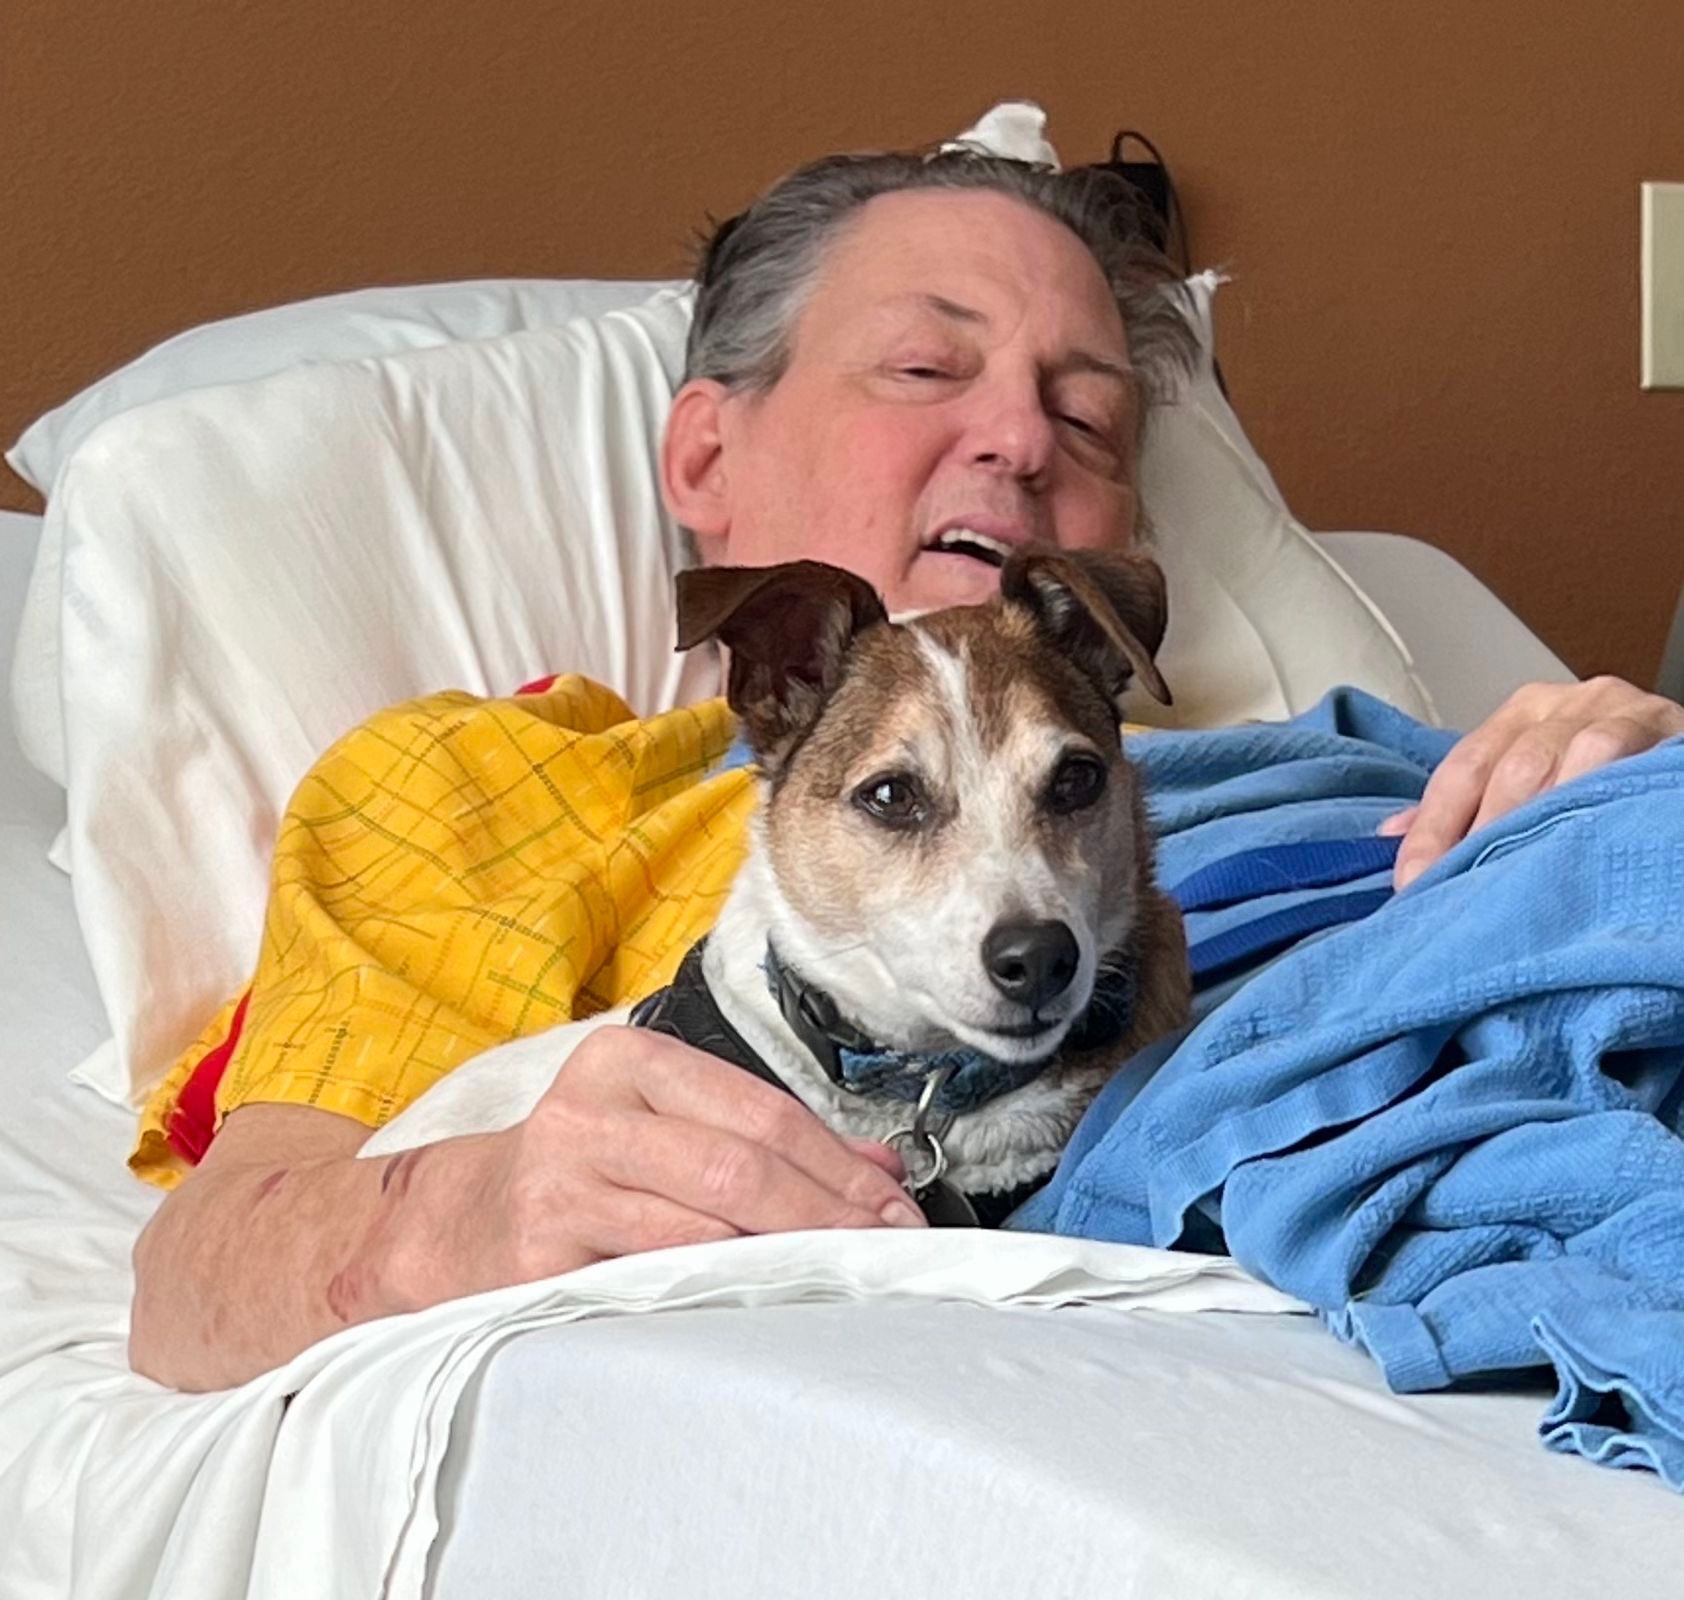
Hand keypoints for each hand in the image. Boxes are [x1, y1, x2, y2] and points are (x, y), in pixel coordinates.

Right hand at [400, 1025, 925, 1305]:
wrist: (454, 1224)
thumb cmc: (578, 1171)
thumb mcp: (664, 1126)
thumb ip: (764, 1138)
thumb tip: (881, 1168)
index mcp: (628, 1061)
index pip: (761, 1110)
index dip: (839, 1166)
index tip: (894, 1208)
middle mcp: (589, 1113)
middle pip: (739, 1166)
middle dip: (828, 1215)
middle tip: (885, 1250)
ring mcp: (560, 1186)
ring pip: (702, 1225)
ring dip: (788, 1259)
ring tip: (841, 1278)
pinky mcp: (540, 1262)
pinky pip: (654, 1281)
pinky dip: (720, 1292)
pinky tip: (760, 1303)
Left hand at [1382, 677, 1683, 889]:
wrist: (1671, 753)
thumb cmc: (1602, 772)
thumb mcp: (1534, 779)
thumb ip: (1470, 804)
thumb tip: (1392, 835)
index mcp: (1520, 715)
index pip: (1461, 769)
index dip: (1432, 829)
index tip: (1411, 882)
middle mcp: (1562, 704)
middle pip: (1505, 770)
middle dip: (1479, 836)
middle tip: (1460, 892)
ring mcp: (1612, 710)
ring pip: (1555, 763)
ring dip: (1529, 825)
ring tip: (1510, 876)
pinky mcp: (1656, 725)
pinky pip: (1613, 758)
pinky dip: (1586, 798)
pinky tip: (1571, 839)